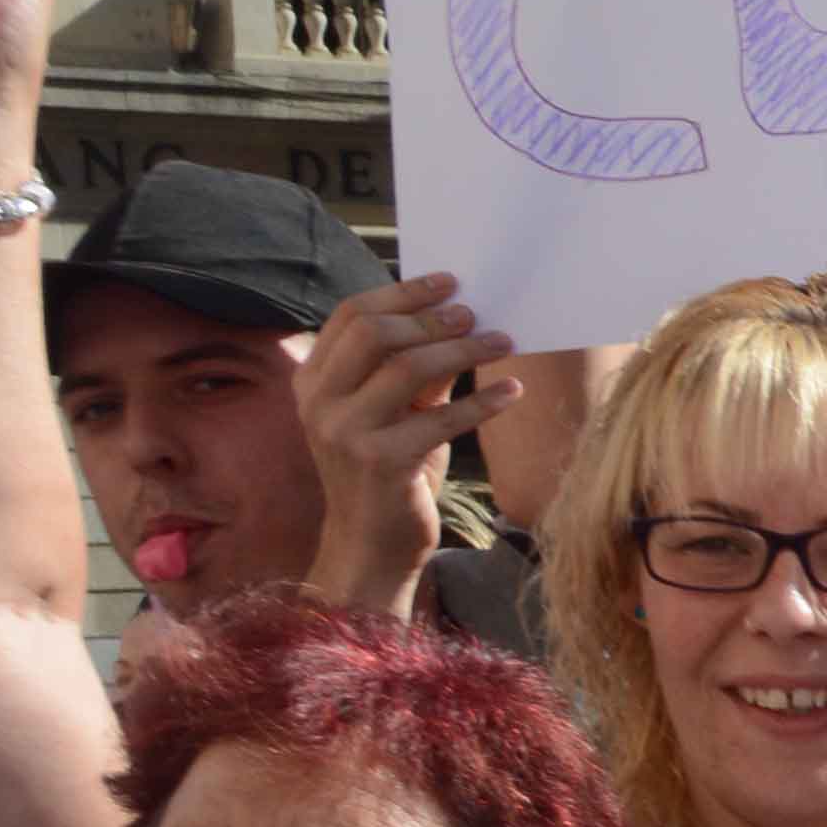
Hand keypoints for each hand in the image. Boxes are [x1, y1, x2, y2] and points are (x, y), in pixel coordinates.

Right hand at [295, 273, 520, 611]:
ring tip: (503, 342)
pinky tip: (513, 390)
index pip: (352, 315)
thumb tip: (459, 317)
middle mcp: (319, 402)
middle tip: (476, 313)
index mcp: (313, 380)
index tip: (450, 282)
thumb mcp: (396, 413)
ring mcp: (345, 433)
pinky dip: (484, 401)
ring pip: (408, 368)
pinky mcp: (381, 463)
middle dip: (432, 318)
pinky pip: (441, 419)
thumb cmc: (390, 470)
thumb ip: (415, 370)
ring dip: (463, 350)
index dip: (402, 292)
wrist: (370, 545)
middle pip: (375, 333)